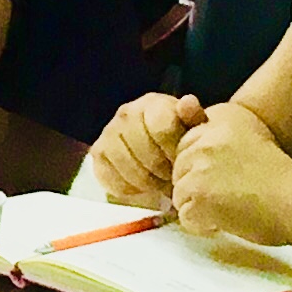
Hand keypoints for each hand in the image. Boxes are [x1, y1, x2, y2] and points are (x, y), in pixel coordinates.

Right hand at [82, 93, 204, 208]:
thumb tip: (188, 103)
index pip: (162, 130)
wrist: (158, 147)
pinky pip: (111, 178)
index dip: (174, 151)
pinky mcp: (98, 153)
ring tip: (159, 182)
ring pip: (127, 166)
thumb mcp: (194, 127)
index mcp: (152, 104)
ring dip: (146, 181)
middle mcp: (126, 114)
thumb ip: (193, 117)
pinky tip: (141, 186)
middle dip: (162, 169)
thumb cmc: (179, 137)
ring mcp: (109, 132)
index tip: (183, 161)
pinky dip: (128, 188)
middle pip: (144, 151)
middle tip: (172, 177)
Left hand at [167, 111, 291, 244]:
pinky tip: (227, 220)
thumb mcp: (252, 135)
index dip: (204, 163)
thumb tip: (184, 108)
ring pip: (179, 191)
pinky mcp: (198, 194)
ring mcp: (200, 164)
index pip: (189, 140)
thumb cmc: (281, 178)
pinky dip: (202, 225)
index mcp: (223, 115)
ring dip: (200, 205)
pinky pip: (185, 216)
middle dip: (197, 183)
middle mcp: (208, 134)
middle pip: (179, 165)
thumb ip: (217, 130)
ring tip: (232, 205)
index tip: (230, 172)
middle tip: (231, 192)